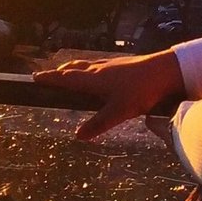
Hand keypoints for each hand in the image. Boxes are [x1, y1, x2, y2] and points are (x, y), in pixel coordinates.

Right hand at [33, 50, 184, 140]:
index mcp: (94, 79)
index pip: (66, 78)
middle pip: (75, 68)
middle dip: (61, 72)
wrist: (166, 70)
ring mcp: (113, 65)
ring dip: (76, 68)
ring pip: (88, 65)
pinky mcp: (124, 64)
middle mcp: (100, 69)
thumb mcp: (119, 112)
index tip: (35, 77)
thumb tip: (78, 135)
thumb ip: (98, 124)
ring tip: (71, 71)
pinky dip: (92, 67)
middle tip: (51, 75)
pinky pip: (101, 65)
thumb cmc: (141, 91)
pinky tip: (101, 72)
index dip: (50, 78)